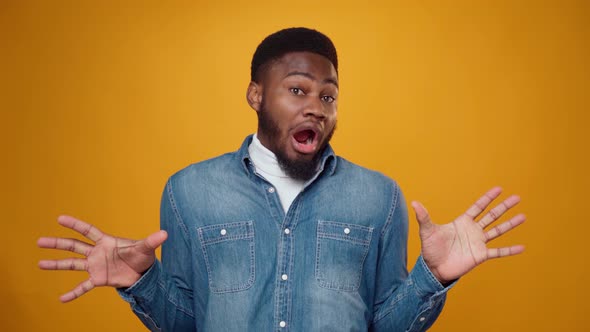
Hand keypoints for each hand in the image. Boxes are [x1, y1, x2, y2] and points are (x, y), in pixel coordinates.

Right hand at [38, 215, 166, 301]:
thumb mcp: (146, 249)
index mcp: (106, 241)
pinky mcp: (98, 279)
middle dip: (57, 243)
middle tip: (39, 241)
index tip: (60, 218)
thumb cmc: (142, 257)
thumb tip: (165, 234)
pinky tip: (61, 299)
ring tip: (40, 263)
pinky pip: (83, 286)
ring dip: (57, 264)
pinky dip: (73, 293)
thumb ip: (152, 241)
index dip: (75, 224)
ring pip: (73, 264)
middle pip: (74, 246)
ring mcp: (95, 266)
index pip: (88, 230)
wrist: (143, 273)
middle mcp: (97, 252)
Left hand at [412, 187, 524, 283]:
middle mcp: (473, 230)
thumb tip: (414, 202)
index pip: (478, 207)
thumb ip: (424, 217)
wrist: (434, 268)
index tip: (499, 189)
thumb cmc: (430, 249)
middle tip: (517, 197)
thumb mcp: (427, 231)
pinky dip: (509, 250)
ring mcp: (478, 243)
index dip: (488, 198)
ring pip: (498, 231)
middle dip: (504, 207)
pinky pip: (498, 252)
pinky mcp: (481, 256)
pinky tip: (522, 247)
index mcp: (462, 222)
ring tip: (524, 216)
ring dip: (510, 224)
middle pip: (492, 216)